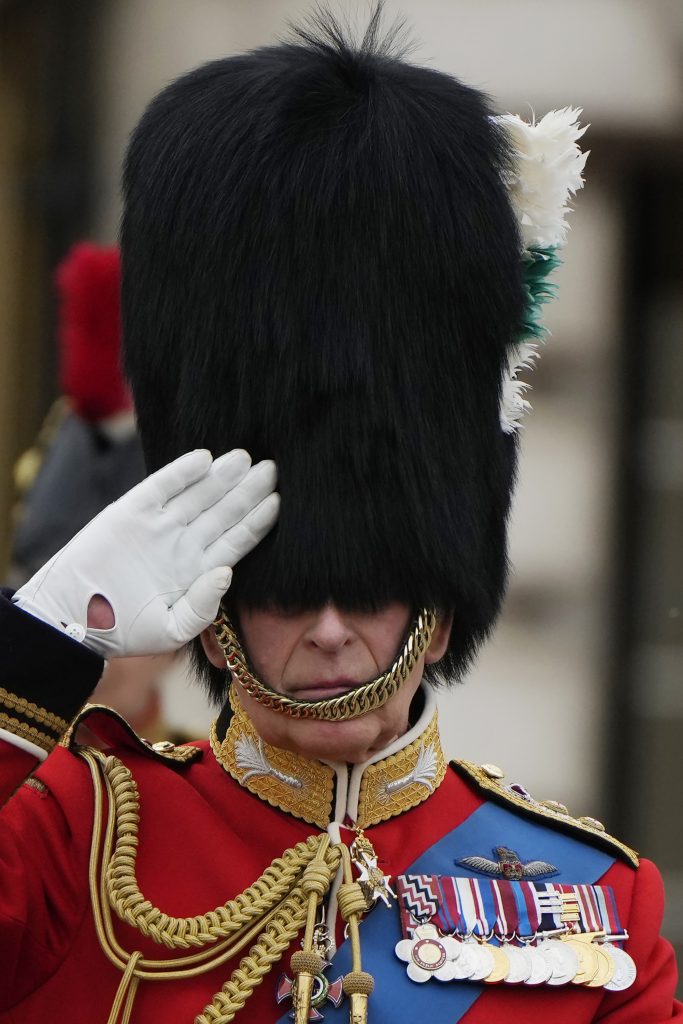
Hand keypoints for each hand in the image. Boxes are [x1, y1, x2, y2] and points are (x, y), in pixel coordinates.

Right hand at [13, 449, 278, 656]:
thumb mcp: (171, 630)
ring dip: (222, 476)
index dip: (258, 520)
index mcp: (199, 570)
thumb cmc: (124, 631)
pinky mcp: (131, 512)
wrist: (72, 618)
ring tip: (246, 458)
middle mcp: (184, 543)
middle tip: (271, 468)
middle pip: (224, 511)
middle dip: (248, 490)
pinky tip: (205, 459)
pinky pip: (162, 486)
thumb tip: (227, 573)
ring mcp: (159, 525)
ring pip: (199, 495)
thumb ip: (202, 607)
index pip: (237, 540)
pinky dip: (182, 472)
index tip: (279, 501)